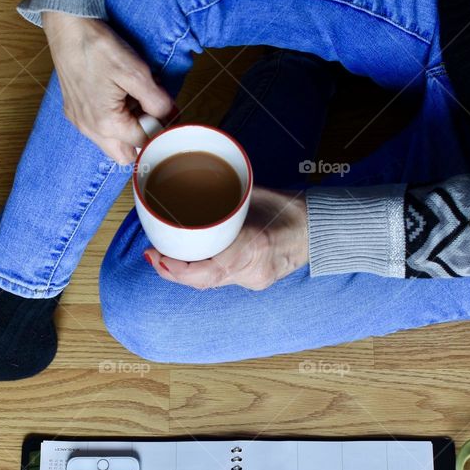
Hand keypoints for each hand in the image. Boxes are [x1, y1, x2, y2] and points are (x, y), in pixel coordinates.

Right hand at [43, 11, 175, 163]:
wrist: (67, 27)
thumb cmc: (98, 48)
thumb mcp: (136, 73)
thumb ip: (157, 101)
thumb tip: (169, 116)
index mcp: (106, 124)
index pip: (144, 142)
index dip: (160, 128)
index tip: (167, 111)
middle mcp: (89, 129)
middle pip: (125, 154)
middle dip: (142, 140)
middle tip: (150, 113)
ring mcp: (79, 121)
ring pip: (111, 144)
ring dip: (127, 131)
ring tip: (133, 101)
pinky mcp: (74, 111)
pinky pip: (98, 129)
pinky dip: (112, 121)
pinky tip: (118, 97)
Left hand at [145, 188, 307, 290]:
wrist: (317, 228)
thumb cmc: (287, 207)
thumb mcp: (251, 195)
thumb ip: (221, 198)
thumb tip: (186, 186)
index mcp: (254, 245)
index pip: (208, 270)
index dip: (176, 268)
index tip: (156, 254)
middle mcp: (254, 269)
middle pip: (203, 280)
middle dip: (172, 271)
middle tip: (152, 255)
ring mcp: (256, 280)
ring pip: (210, 283)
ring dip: (184, 273)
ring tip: (163, 258)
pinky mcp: (256, 283)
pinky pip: (222, 281)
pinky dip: (203, 272)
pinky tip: (188, 263)